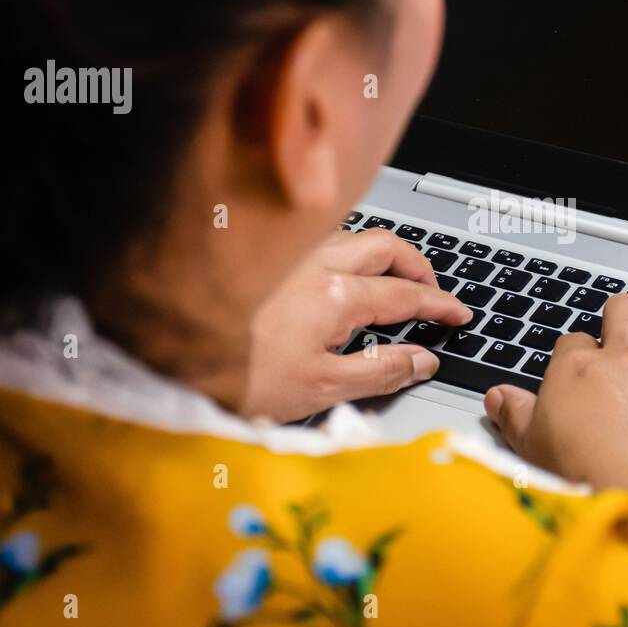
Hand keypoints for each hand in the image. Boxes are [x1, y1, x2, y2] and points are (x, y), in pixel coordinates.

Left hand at [241, 227, 470, 420]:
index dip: (440, 304)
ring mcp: (288, 256)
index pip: (406, 294)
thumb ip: (381, 371)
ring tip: (390, 283)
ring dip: (382, 256)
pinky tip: (338, 278)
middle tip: (431, 291)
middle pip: (386, 245)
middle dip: (417, 265)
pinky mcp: (265, 260)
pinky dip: (348, 255)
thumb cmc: (237, 376)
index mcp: (337, 295)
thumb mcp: (323, 389)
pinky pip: (322, 243)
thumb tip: (423, 360)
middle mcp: (315, 262)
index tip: (459, 314)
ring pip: (352, 238)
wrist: (168, 359)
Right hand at [484, 294, 627, 597]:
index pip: (572, 340)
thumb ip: (515, 417)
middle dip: (624, 316)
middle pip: (627, 309)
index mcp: (579, 369)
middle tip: (623, 336)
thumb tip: (498, 399)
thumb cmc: (591, 478)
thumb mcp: (533, 450)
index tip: (576, 374)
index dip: (574, 354)